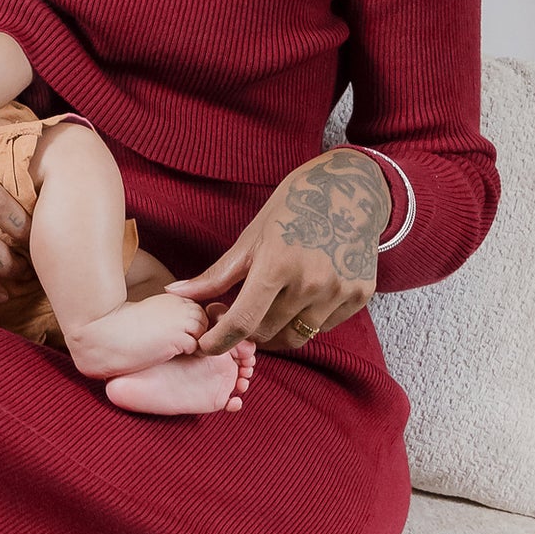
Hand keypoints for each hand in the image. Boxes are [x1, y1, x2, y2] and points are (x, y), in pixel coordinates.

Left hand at [164, 149, 390, 355]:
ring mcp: (339, 291)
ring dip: (274, 332)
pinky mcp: (360, 295)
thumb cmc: (294, 207)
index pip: (243, 321)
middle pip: (267, 332)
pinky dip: (304, 321)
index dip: (219, 341)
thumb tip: (175, 293)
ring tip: (267, 309)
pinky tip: (299, 299)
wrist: (352, 188)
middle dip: (245, 332)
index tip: (206, 345)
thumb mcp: (251, 237)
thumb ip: (216, 275)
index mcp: (277, 264)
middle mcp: (311, 282)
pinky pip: (323, 327)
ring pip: (295, 336)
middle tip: (236, 314)